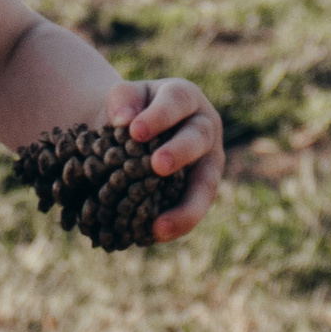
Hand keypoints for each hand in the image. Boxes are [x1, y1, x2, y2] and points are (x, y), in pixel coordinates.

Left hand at [105, 75, 223, 239]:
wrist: (133, 131)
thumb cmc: (130, 111)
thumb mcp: (124, 97)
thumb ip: (122, 101)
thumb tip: (123, 120)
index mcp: (185, 98)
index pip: (177, 101)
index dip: (160, 115)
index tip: (135, 131)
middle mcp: (204, 127)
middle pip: (199, 138)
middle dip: (180, 152)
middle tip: (158, 166)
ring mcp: (207, 161)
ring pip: (206, 184)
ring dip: (187, 206)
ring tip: (160, 226)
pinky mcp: (201, 189)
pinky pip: (194, 208)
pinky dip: (178, 223)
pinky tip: (155, 234)